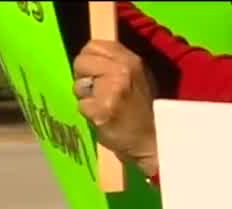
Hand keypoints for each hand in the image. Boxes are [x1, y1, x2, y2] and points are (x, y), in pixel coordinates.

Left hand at [72, 39, 159, 177]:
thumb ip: (117, 64)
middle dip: (84, 77)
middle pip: (81, 62)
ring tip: (104, 106)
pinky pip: (81, 106)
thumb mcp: (138, 77)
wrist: (153, 140)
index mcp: (131, 61)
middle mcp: (122, 71)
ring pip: (79, 86)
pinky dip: (89, 115)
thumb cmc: (143, 110)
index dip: (89, 59)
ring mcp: (111, 91)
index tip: (96, 72)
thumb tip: (90, 56)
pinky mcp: (101, 111)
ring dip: (86, 98)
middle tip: (98, 92)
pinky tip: (104, 119)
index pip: (93, 45)